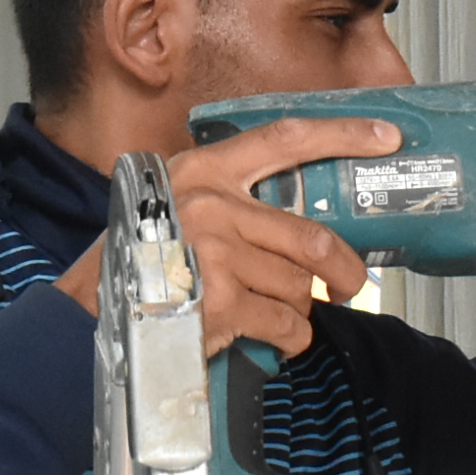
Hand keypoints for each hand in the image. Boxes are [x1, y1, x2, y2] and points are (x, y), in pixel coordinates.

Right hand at [52, 119, 402, 362]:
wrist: (90, 316)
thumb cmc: (139, 265)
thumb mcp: (177, 209)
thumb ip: (233, 206)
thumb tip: (300, 224)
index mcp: (204, 171)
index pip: (284, 139)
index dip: (341, 135)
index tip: (385, 136)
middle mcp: (212, 203)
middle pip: (310, 236)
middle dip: (343, 269)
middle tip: (352, 284)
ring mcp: (217, 251)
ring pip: (300, 285)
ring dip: (300, 309)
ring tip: (276, 315)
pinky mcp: (222, 299)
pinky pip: (287, 321)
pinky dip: (291, 338)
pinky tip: (272, 339)